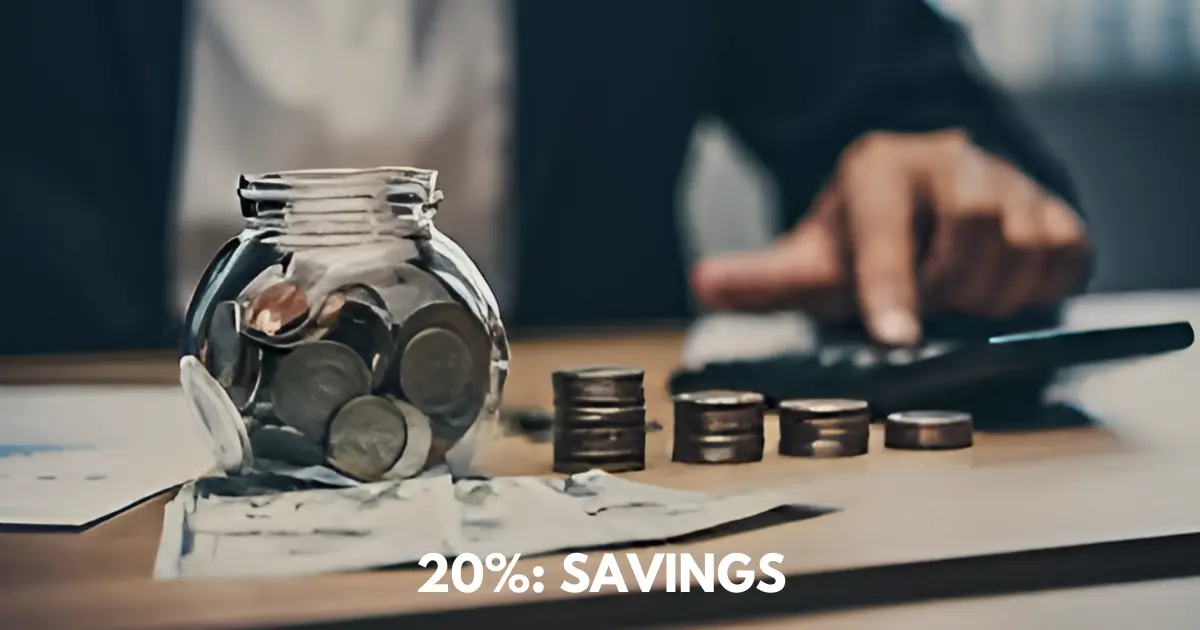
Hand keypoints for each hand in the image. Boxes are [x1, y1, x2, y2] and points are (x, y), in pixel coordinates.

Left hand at [690, 130, 1091, 345]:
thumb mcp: (811, 261)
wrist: (928, 208)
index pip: (887, 230)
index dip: (890, 286)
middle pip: (970, 235)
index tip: (895, 339)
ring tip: (955, 299)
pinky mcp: (1057, 207)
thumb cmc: (864, 242)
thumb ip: (762, 278)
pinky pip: (1061, 258)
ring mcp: (1010, 179)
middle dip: (945, 291)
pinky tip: (997, 291)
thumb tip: (706, 283)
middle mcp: (950, 161)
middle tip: (924, 309)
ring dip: (987, 297)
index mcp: (879, 170)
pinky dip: (1031, 292)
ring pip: (1020, 249)